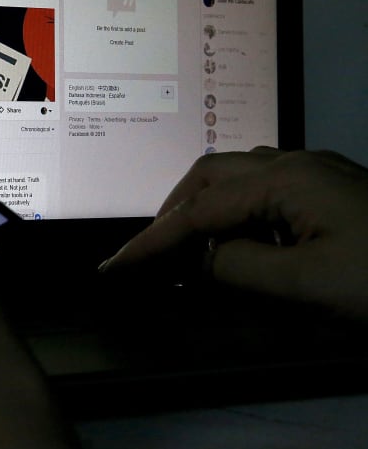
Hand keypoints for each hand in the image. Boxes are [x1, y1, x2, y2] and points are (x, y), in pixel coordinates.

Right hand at [99, 148, 367, 321]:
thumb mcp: (308, 285)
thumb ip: (239, 268)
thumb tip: (201, 260)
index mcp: (285, 179)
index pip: (199, 212)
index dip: (152, 242)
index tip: (115, 267)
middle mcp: (296, 163)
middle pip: (211, 174)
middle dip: (173, 210)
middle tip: (152, 251)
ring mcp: (317, 171)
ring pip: (237, 175)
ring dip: (203, 205)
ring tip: (189, 243)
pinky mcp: (332, 187)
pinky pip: (263, 186)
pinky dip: (234, 209)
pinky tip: (241, 236)